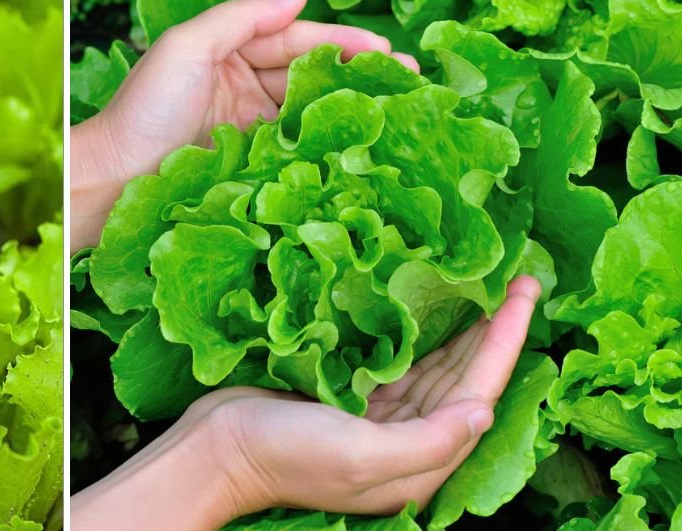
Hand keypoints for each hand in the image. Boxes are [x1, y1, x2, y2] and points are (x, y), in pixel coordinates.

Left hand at [70, 0, 418, 251]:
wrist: (116, 179)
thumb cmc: (145, 108)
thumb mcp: (188, 46)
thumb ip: (243, 17)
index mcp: (228, 53)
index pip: (294, 40)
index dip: (340, 42)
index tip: (385, 51)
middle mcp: (243, 87)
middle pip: (310, 74)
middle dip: (359, 73)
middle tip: (411, 78)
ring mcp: (250, 129)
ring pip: (310, 111)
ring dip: (353, 108)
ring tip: (402, 110)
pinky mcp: (252, 167)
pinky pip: (297, 150)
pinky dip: (329, 145)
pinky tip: (363, 146)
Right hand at [71, 277, 540, 529]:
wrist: (217, 449)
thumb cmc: (286, 454)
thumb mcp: (360, 455)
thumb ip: (429, 440)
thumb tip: (483, 410)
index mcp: (419, 464)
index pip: (478, 394)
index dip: (506, 343)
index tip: (526, 292)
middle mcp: (408, 443)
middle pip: (464, 379)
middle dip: (493, 331)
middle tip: (517, 279)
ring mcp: (379, 419)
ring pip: (435, 367)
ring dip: (461, 329)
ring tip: (484, 285)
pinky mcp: (351, 397)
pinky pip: (399, 361)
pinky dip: (418, 332)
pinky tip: (427, 303)